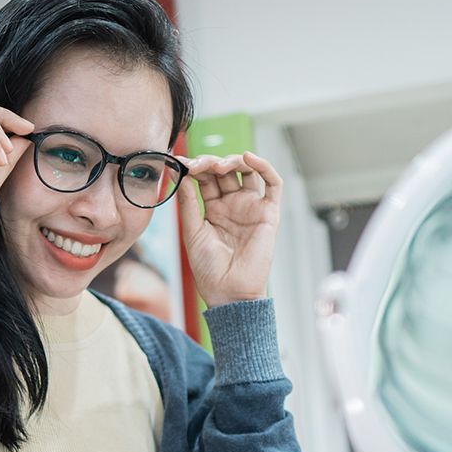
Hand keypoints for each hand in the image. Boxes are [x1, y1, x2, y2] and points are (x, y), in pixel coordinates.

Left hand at [176, 152, 282, 307]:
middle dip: (210, 162)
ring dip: (233, 161)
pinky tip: (248, 159)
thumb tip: (178, 173)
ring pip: (247, 171)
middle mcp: (234, 205)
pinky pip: (273, 184)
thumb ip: (188, 202)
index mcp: (214, 209)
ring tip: (218, 166)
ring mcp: (251, 207)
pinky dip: (264, 166)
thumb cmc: (209, 270)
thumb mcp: (192, 231)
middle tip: (197, 165)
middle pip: (225, 171)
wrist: (228, 292)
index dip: (194, 167)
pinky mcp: (269, 213)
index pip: (206, 178)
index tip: (177, 162)